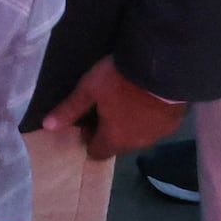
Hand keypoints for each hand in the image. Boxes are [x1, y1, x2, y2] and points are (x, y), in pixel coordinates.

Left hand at [39, 59, 194, 161]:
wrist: (164, 68)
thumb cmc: (120, 80)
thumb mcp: (89, 89)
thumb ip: (70, 109)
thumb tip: (47, 127)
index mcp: (114, 139)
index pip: (97, 152)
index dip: (89, 137)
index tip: (87, 119)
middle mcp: (136, 144)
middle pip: (118, 144)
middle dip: (110, 130)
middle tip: (106, 105)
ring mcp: (157, 135)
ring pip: (138, 136)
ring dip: (131, 124)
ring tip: (128, 99)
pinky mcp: (174, 123)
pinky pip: (156, 126)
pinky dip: (150, 117)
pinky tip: (148, 98)